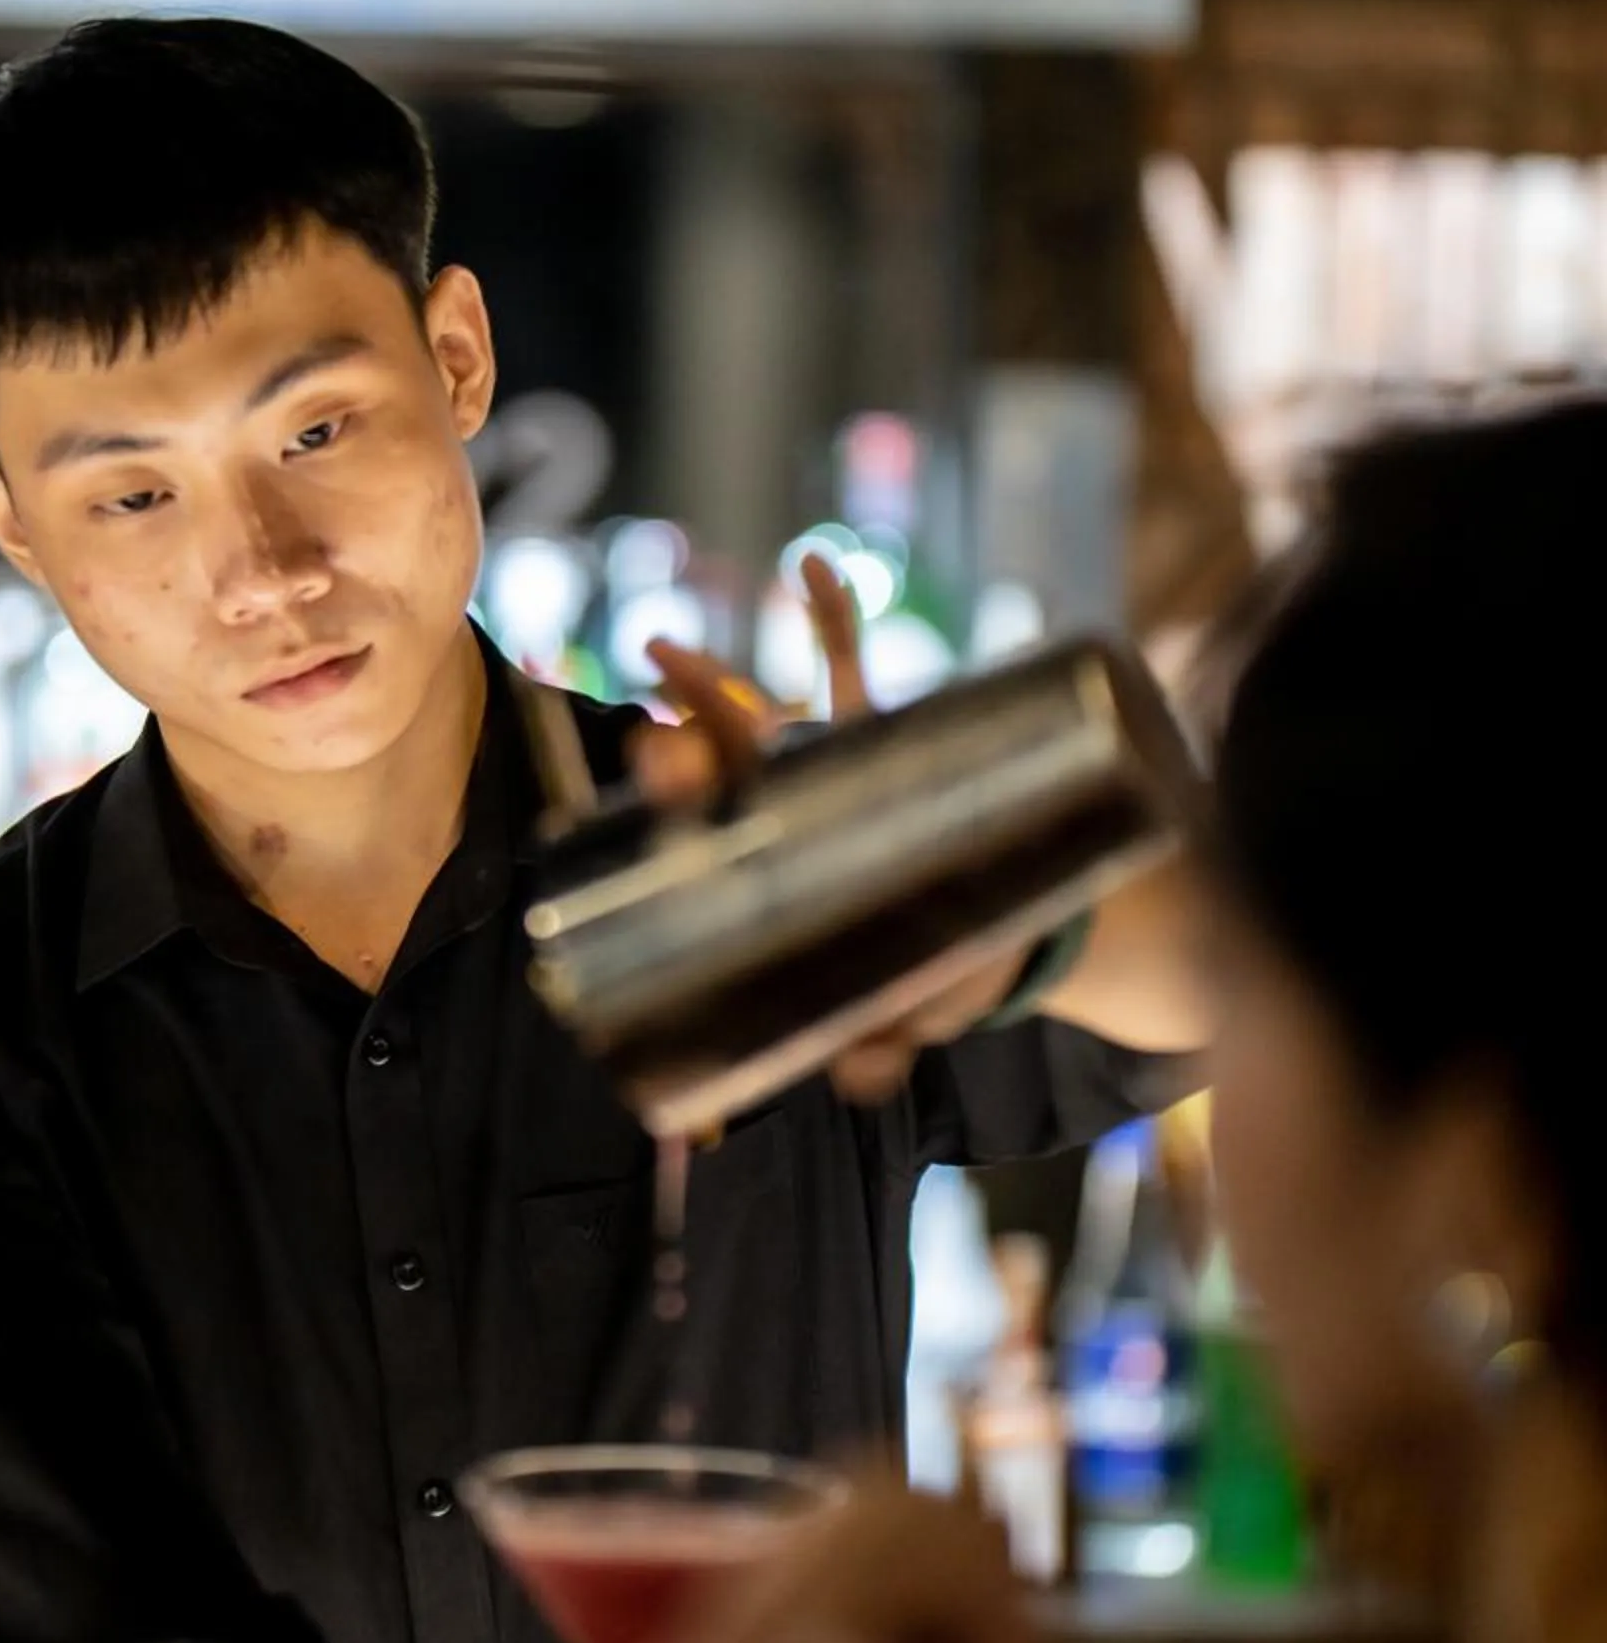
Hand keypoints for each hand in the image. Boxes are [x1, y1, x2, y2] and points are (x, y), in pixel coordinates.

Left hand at [636, 553, 1020, 1099]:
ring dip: (717, 677)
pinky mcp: (880, 736)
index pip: (712, 835)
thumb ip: (877, 1051)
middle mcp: (782, 815)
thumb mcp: (907, 1016)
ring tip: (668, 640)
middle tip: (655, 694)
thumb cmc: (937, 981)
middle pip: (719, 766)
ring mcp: (819, 770)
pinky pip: (852, 667)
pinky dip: (832, 614)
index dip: (677, 798)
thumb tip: (853, 1080)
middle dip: (684, 730)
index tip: (649, 754)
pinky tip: (811, 561)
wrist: (993, 933)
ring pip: (762, 713)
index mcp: (779, 876)